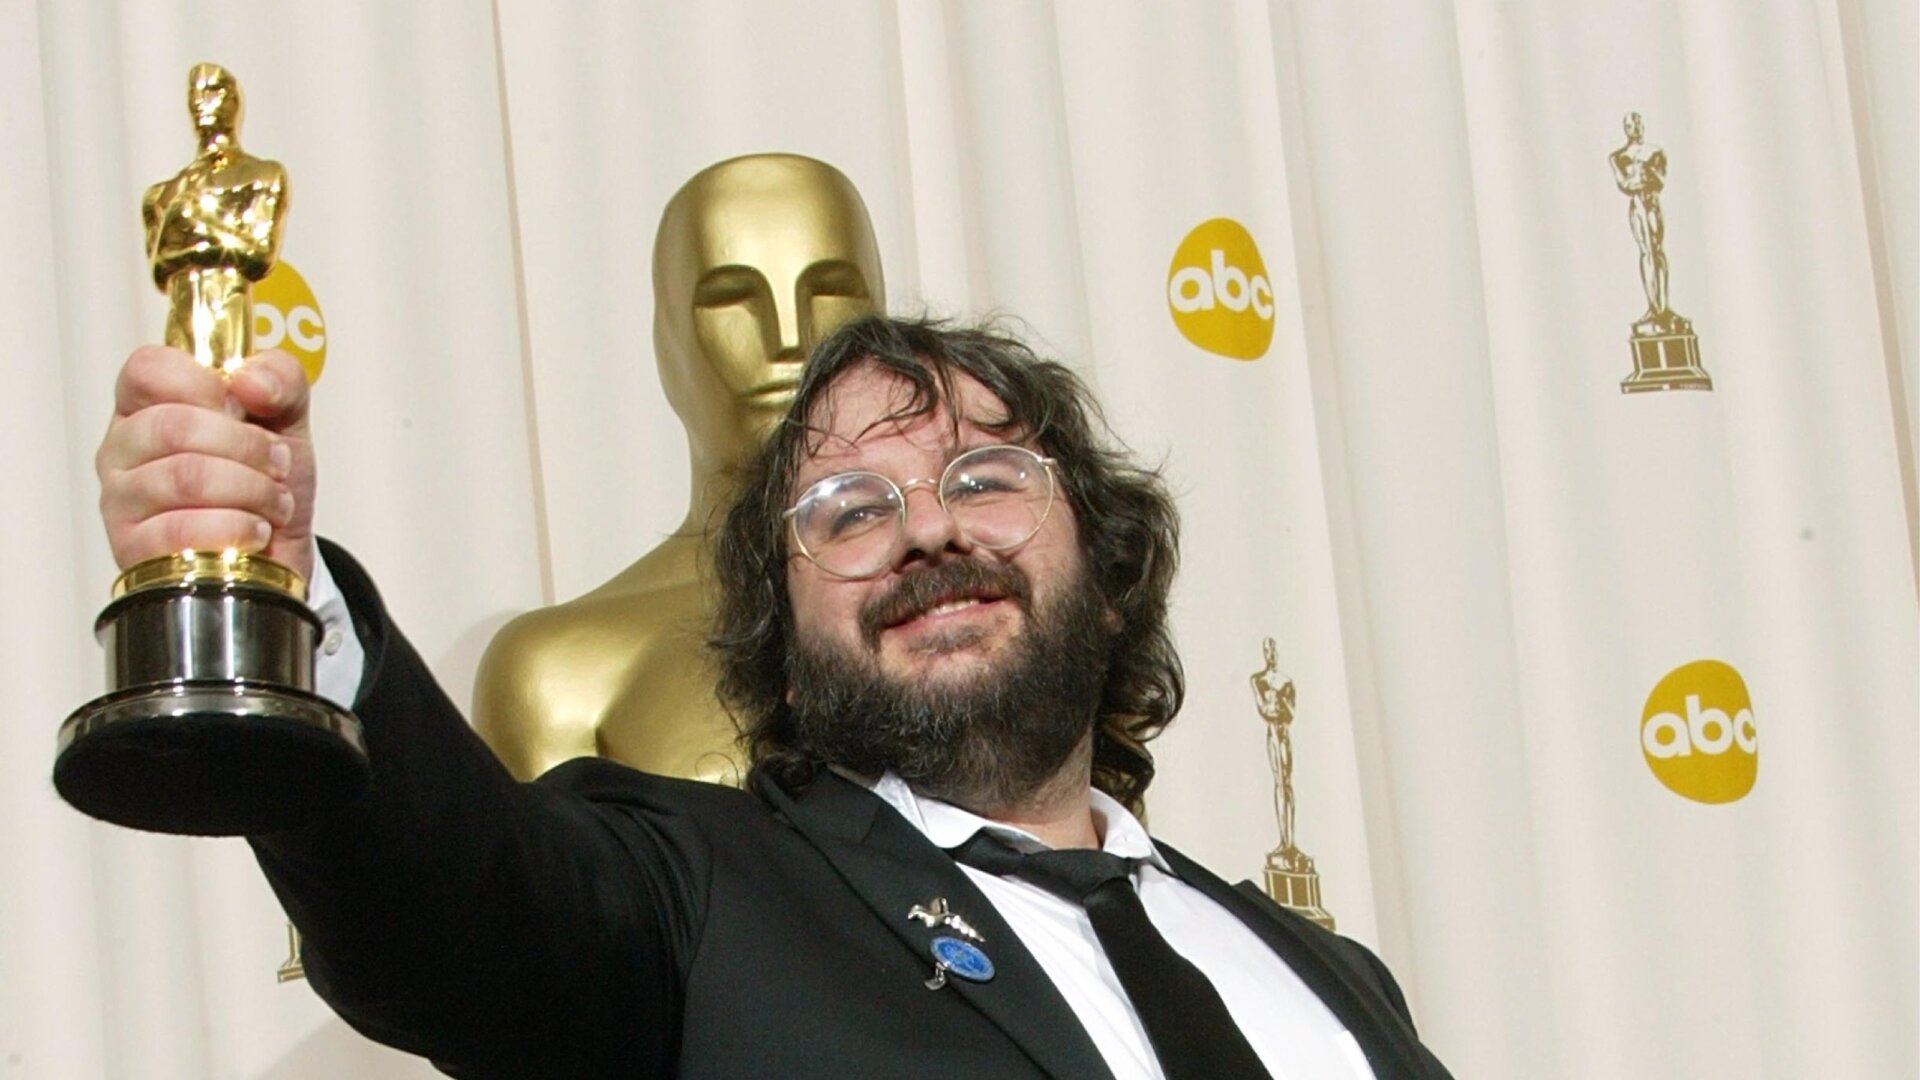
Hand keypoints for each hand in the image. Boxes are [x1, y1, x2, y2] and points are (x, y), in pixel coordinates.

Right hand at [96, 346, 316, 581]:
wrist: (278, 549)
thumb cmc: (267, 477)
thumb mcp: (286, 416)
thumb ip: (279, 378)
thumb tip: (249, 381)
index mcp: (148, 404)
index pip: (147, 369)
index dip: (204, 383)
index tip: (243, 407)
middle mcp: (122, 449)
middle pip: (173, 426)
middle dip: (246, 446)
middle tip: (278, 463)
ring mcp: (121, 501)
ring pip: (184, 479)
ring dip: (252, 491)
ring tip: (276, 502)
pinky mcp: (133, 550)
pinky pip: (183, 531)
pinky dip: (237, 529)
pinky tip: (256, 532)